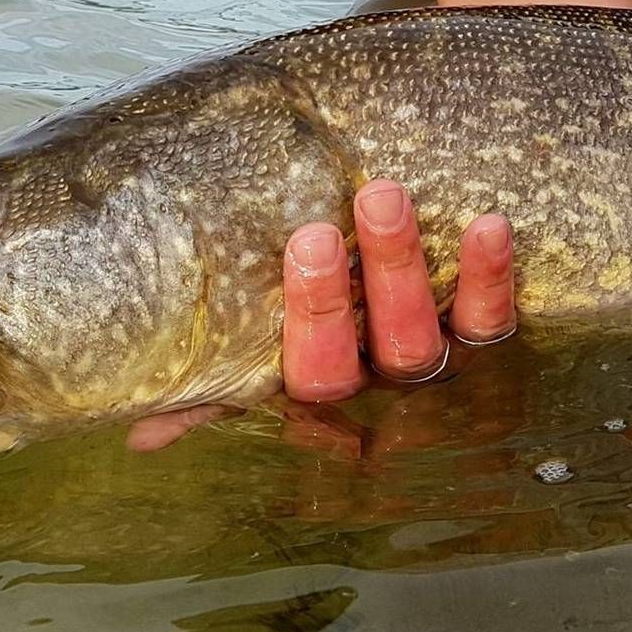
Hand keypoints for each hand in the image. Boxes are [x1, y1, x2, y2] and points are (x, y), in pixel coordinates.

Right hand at [125, 179, 516, 450]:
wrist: (377, 275)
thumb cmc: (291, 321)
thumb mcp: (242, 360)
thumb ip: (205, 389)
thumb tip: (140, 434)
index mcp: (311, 388)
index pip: (307, 374)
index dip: (310, 319)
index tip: (302, 246)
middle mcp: (374, 383)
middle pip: (363, 358)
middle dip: (340, 297)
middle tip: (322, 230)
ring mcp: (431, 362)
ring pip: (423, 338)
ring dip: (406, 269)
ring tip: (387, 196)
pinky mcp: (481, 335)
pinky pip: (491, 320)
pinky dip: (490, 278)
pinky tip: (489, 226)